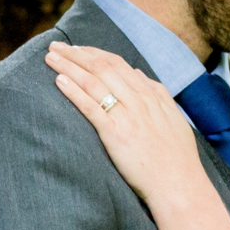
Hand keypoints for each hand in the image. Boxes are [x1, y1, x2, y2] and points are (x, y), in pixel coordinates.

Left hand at [45, 43, 208, 208]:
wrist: (179, 184)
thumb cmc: (178, 156)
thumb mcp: (173, 117)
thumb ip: (157, 92)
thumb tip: (138, 73)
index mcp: (150, 94)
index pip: (117, 64)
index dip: (93, 53)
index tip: (76, 48)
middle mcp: (138, 100)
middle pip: (101, 68)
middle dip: (75, 54)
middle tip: (55, 45)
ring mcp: (127, 116)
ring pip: (93, 83)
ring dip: (69, 67)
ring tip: (50, 58)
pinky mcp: (115, 134)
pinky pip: (91, 108)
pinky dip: (74, 92)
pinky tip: (59, 81)